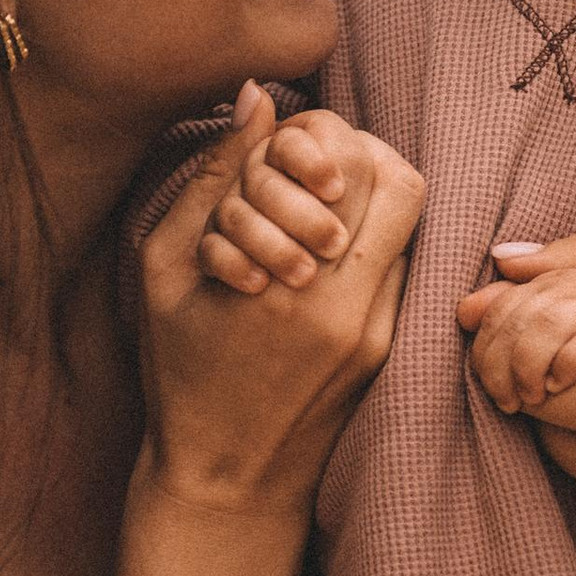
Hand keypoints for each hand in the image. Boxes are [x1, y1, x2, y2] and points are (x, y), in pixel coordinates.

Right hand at [140, 88, 423, 519]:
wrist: (225, 477)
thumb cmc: (180, 369)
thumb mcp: (166, 268)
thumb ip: (211, 179)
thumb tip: (256, 98)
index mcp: (289, 286)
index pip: (354, 166)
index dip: (326, 138)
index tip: (291, 151)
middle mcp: (348, 309)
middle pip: (399, 184)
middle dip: (355, 158)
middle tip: (312, 168)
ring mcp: (378, 332)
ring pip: (409, 223)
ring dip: (367, 198)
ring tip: (317, 207)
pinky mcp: (389, 348)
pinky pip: (400, 264)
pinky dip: (369, 241)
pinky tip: (323, 254)